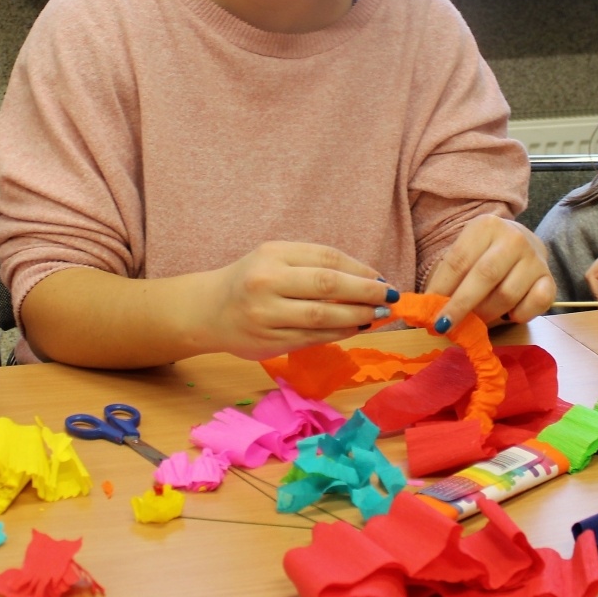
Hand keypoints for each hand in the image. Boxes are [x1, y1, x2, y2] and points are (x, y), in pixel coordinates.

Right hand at [200, 241, 397, 360]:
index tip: (382, 279)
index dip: (359, 270)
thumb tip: (368, 280)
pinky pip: (313, 338)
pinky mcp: (269, 341)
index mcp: (272, 254)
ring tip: (377, 315)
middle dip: (365, 293)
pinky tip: (355, 328)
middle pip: (327, 286)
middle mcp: (267, 282)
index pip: (326, 258)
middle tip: (389, 297)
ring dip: (357, 316)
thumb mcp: (276, 259)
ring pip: (322, 317)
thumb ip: (315, 265)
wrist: (208, 310)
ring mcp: (266, 314)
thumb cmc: (251, 280)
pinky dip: (339, 333)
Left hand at [422, 214, 554, 328]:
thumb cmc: (483, 254)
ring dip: (487, 314)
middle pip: (484, 277)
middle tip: (445, 326)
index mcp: (486, 226)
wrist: (521, 243)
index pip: (458, 261)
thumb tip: (426, 313)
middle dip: (461, 306)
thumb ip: (448, 279)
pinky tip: (508, 315)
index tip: (428, 313)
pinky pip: (534, 304)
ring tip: (475, 320)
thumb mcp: (464, 255)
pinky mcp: (550, 279)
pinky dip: (518, 315)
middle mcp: (514, 238)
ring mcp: (535, 258)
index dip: (441, 289)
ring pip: (506, 295)